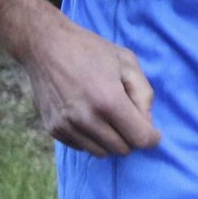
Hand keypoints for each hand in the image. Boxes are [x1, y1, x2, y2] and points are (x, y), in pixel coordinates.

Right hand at [22, 16, 159, 156]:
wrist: (45, 45)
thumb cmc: (90, 50)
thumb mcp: (127, 62)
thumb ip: (144, 94)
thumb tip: (147, 125)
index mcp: (109, 99)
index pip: (140, 139)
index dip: (151, 138)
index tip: (152, 133)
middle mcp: (86, 118)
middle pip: (122, 149)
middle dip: (130, 137)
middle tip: (125, 116)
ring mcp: (67, 126)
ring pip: (102, 152)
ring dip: (110, 139)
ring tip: (105, 114)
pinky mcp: (54, 130)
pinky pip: (82, 147)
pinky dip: (90, 138)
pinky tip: (87, 116)